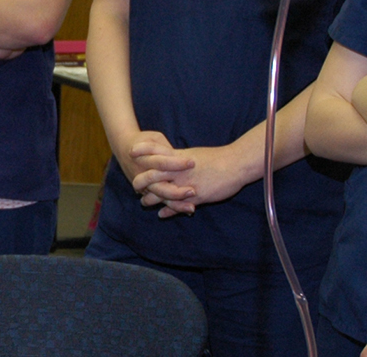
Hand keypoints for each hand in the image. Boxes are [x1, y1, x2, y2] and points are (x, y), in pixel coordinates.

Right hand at [114, 131, 195, 216]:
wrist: (123, 147)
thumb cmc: (144, 139)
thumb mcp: (154, 138)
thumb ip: (166, 149)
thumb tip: (182, 158)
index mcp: (143, 159)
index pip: (161, 163)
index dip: (177, 164)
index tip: (193, 163)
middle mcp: (141, 175)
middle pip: (158, 187)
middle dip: (176, 191)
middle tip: (193, 191)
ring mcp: (143, 186)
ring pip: (159, 198)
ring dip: (176, 204)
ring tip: (192, 207)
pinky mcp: (146, 192)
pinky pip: (160, 201)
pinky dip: (173, 207)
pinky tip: (187, 209)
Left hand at [132, 143, 255, 217]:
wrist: (236, 164)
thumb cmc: (217, 158)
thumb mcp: (195, 154)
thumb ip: (180, 157)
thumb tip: (171, 157)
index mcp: (179, 157)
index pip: (156, 151)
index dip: (143, 150)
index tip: (131, 151)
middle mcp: (179, 170)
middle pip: (153, 174)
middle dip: (141, 181)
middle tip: (134, 185)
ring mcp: (185, 184)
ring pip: (161, 193)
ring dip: (151, 199)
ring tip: (144, 202)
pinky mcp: (195, 196)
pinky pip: (177, 206)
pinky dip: (168, 211)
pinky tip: (162, 215)